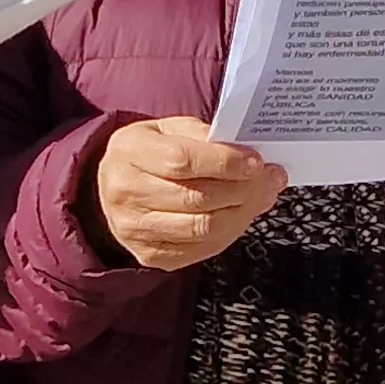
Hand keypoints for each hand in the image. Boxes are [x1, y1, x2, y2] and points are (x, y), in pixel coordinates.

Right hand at [93, 117, 286, 269]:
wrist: (112, 187)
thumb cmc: (150, 152)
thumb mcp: (168, 128)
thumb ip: (203, 135)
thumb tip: (247, 155)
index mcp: (129, 152)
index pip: (183, 161)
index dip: (225, 163)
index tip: (257, 162)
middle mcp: (126, 193)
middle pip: (198, 198)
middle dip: (245, 189)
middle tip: (272, 178)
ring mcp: (135, 229)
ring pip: (204, 227)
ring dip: (243, 212)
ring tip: (263, 195)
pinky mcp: (150, 255)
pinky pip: (201, 249)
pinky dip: (230, 232)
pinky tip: (243, 214)